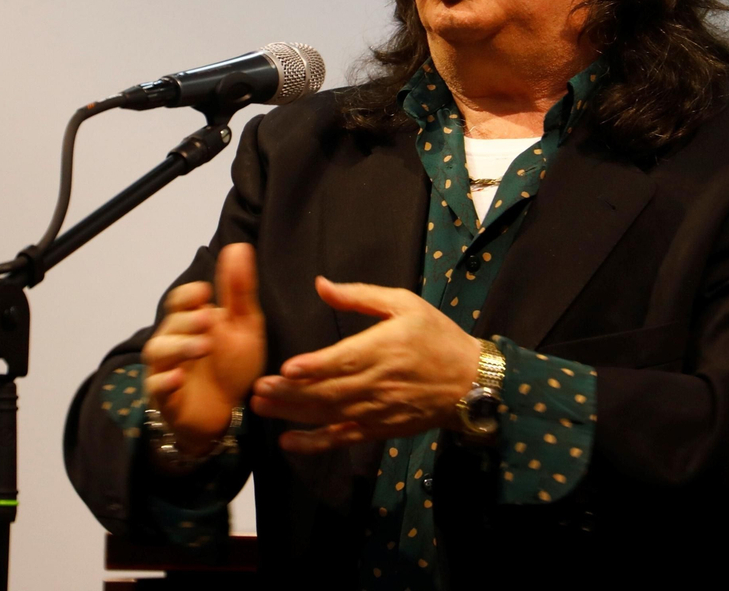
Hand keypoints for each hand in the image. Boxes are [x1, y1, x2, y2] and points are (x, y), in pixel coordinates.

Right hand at [143, 242, 266, 453]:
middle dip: (188, 320)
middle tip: (210, 319)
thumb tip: (238, 247)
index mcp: (190, 321)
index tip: (207, 292)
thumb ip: (238, 289)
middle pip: (170, 324)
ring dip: (179, 347)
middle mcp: (172, 341)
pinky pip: (156, 387)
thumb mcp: (243, 325)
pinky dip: (165, 381)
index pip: (179, 301)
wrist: (226, 412)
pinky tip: (179, 377)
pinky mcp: (164, 399)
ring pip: (158, 352)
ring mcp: (165, 369)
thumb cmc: (231, 364)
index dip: (189, 295)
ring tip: (203, 346)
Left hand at [249, 277, 480, 453]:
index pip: (344, 360)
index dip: (315, 367)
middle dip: (290, 393)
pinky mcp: (379, 429)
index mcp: (384, 348)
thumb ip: (361, 295)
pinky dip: (315, 443)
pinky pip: (343, 439)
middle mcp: (378, 383)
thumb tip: (321, 284)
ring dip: (293, 414)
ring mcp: (377, 410)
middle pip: (328, 391)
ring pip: (330, 415)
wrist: (471, 381)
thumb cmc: (437, 336)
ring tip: (261, 408)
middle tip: (257, 390)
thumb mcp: (405, 304)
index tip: (287, 369)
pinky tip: (288, 442)